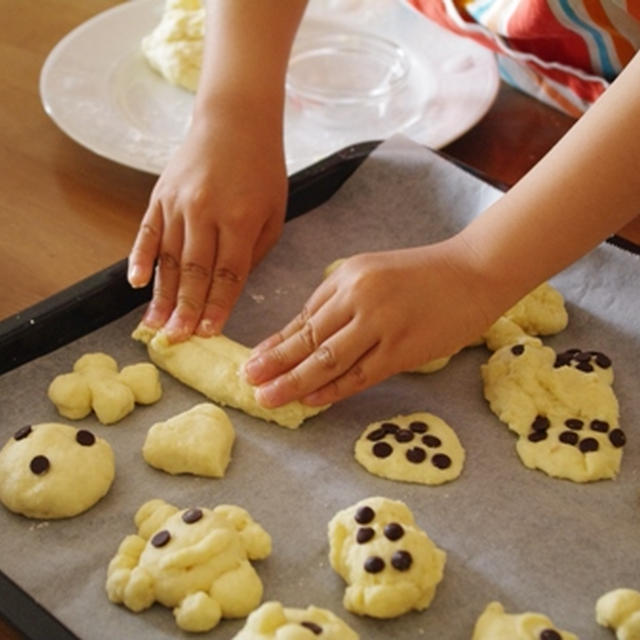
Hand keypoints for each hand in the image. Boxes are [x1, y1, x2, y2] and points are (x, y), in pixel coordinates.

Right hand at [127, 110, 287, 341]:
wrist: (235, 120)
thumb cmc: (262, 169)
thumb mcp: (275, 212)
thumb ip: (255, 251)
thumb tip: (231, 286)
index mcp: (240, 219)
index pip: (227, 274)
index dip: (217, 306)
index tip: (208, 333)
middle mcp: (206, 213)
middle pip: (194, 272)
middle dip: (185, 310)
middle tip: (176, 339)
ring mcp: (179, 203)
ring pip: (168, 259)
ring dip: (161, 295)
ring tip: (153, 326)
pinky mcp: (160, 195)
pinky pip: (147, 232)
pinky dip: (139, 258)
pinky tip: (134, 283)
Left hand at [244, 238, 496, 406]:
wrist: (475, 272)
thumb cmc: (425, 275)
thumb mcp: (375, 274)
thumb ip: (343, 301)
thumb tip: (308, 336)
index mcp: (348, 277)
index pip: (304, 317)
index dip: (277, 342)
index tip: (254, 360)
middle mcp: (358, 297)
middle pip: (308, 338)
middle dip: (274, 363)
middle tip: (248, 381)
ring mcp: (380, 324)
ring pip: (327, 359)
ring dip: (294, 381)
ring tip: (268, 397)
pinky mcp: (402, 348)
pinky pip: (359, 374)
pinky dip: (332, 389)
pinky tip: (310, 400)